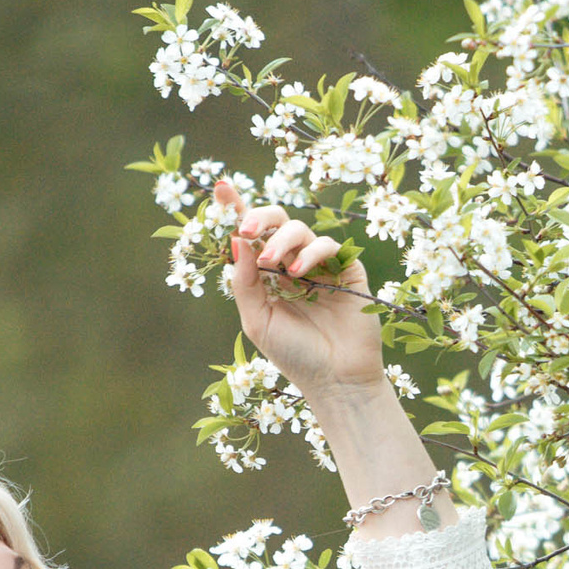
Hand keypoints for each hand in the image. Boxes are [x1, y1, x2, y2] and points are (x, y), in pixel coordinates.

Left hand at [217, 182, 386, 401]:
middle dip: (260, 217)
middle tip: (249, 229)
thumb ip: (245, 282)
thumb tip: (237, 241)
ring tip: (275, 265)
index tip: (221, 187)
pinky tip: (300, 274)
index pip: (251, 236)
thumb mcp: (257, 319)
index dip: (237, 209)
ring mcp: (320, 267)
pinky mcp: (347, 271)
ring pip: (300, 230)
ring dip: (282, 240)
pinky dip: (311, 253)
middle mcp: (292, 266)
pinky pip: (328, 246)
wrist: (335, 380)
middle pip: (277, 221)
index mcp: (267, 276)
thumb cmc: (294, 355)